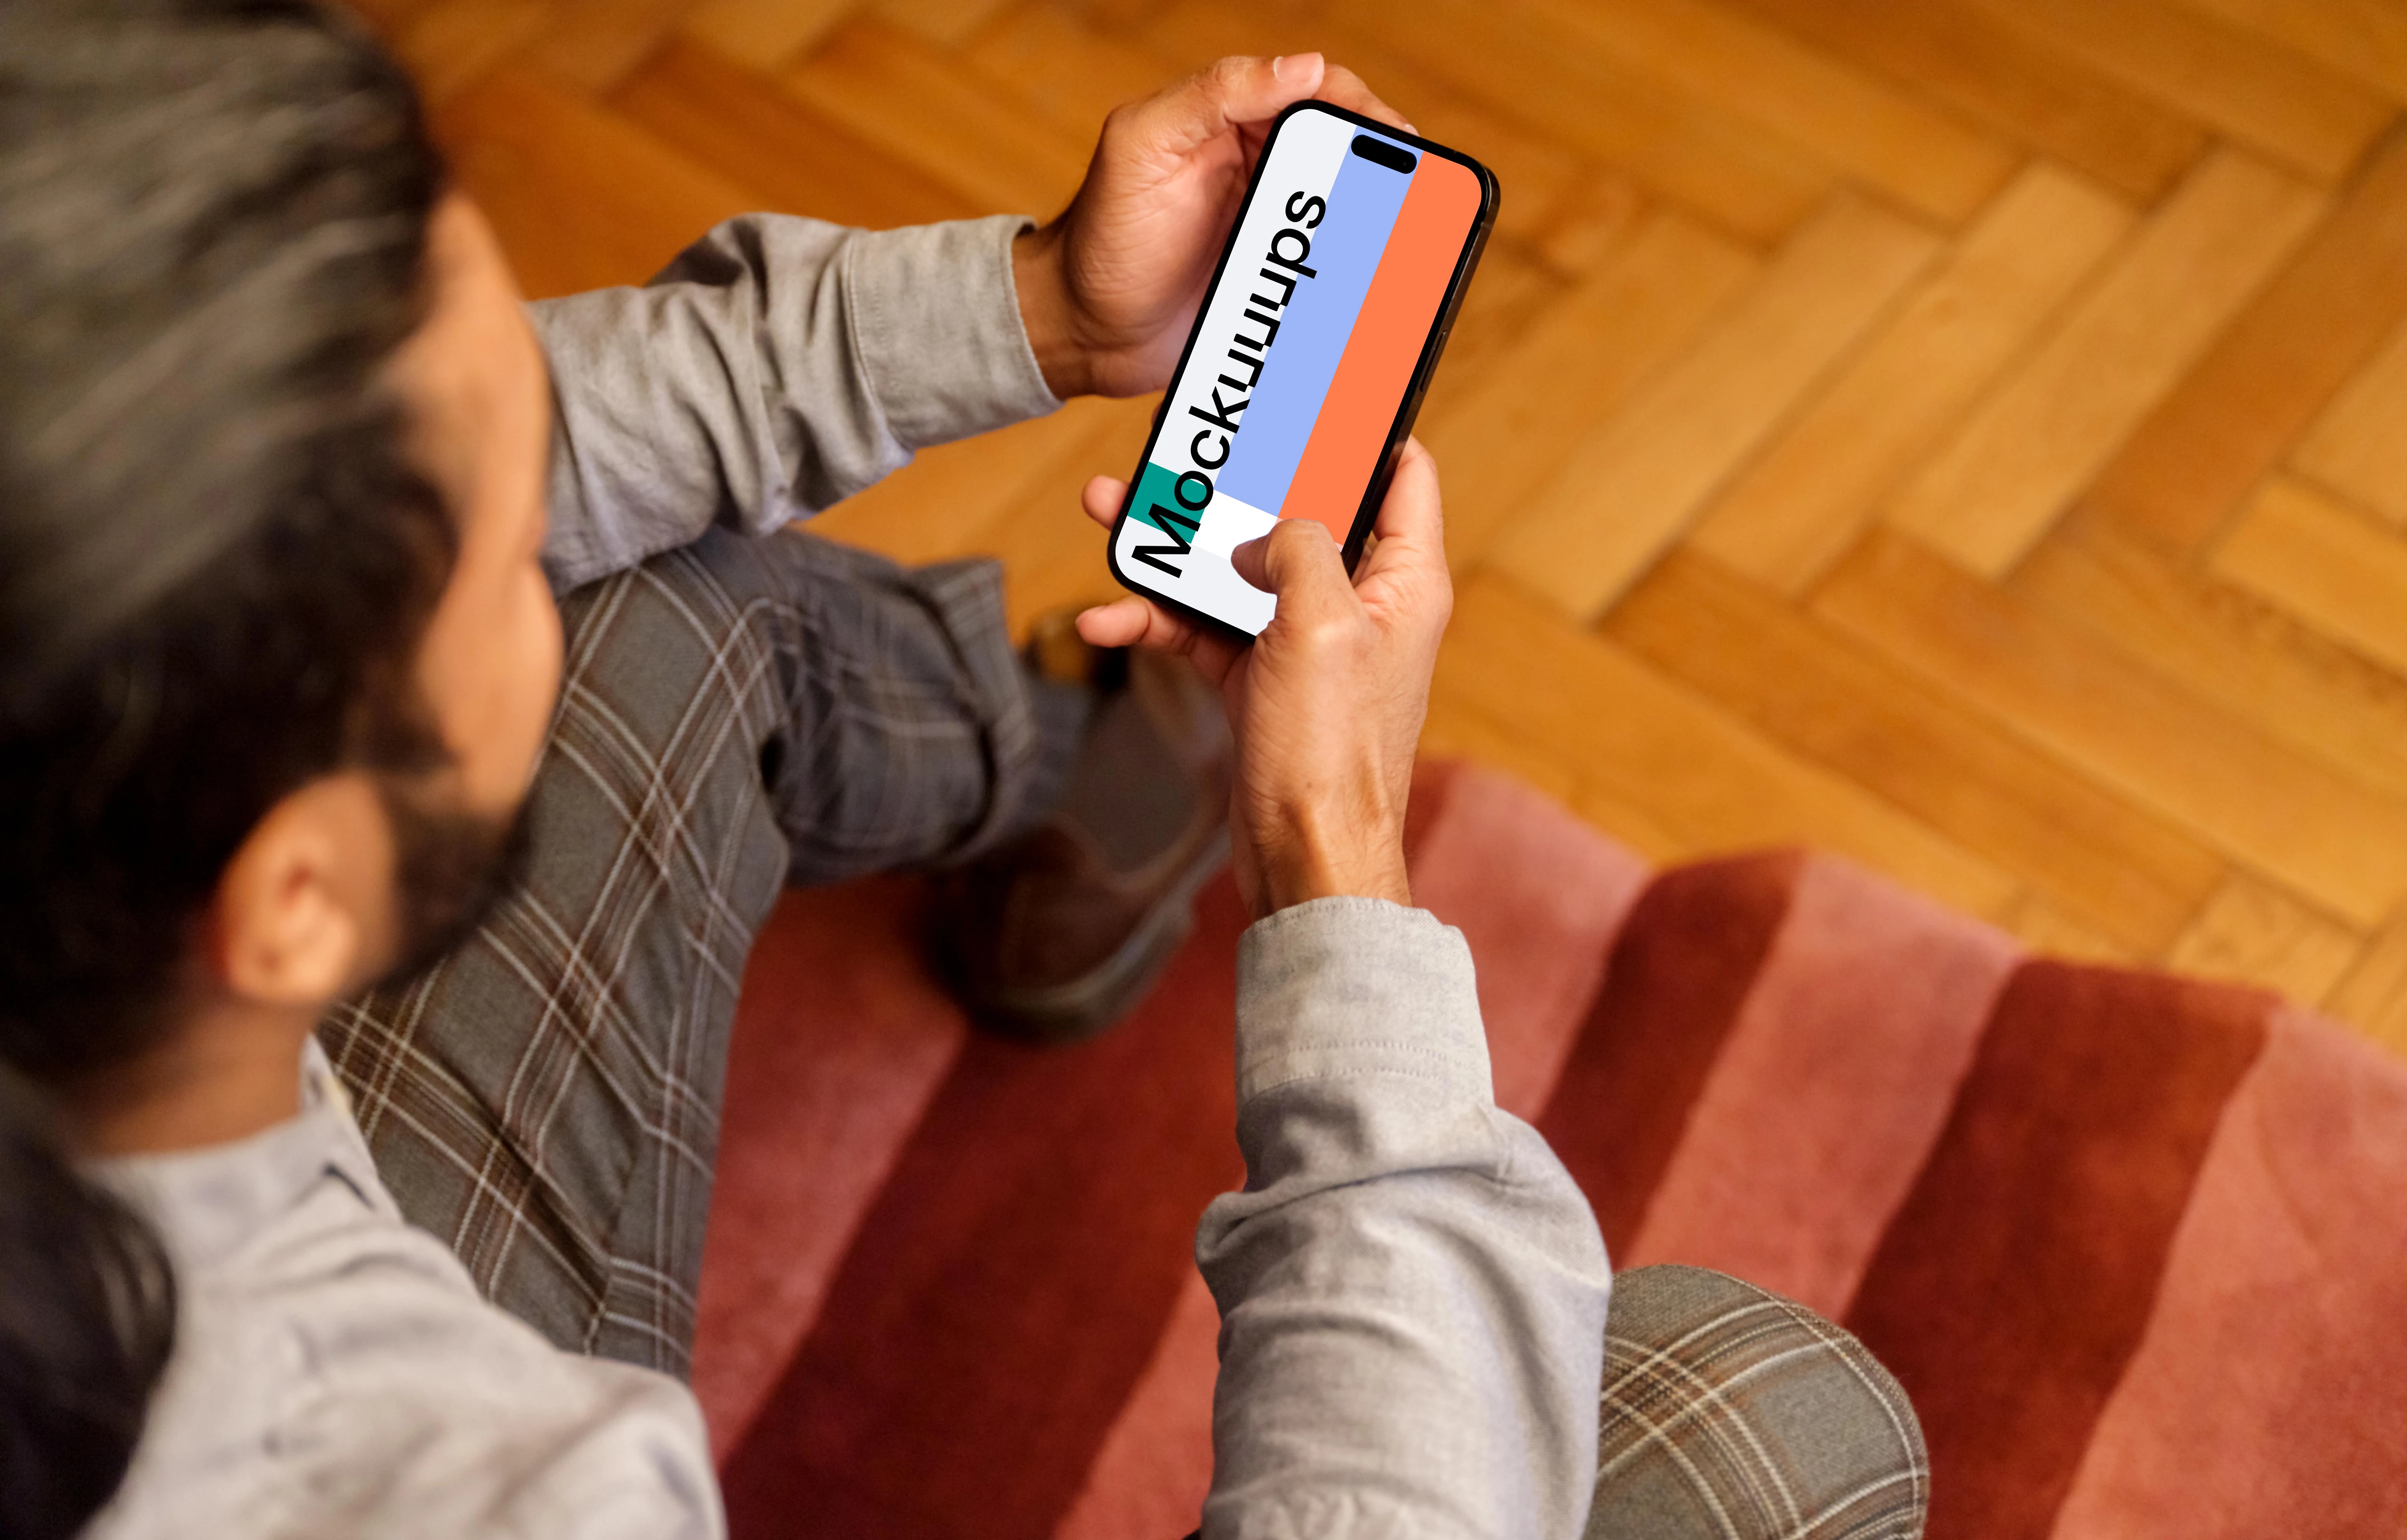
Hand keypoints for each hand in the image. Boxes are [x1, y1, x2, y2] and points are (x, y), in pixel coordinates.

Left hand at [1015, 53, 1410, 399]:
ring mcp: (1274, 225)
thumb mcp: (1143, 147)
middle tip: (1417, 197)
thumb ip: (1214, 94)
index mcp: (1233, 119)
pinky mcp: (1278, 279)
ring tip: (1411, 240)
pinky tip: (1381, 284)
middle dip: (1386, 170)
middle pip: (1347, 154)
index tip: (1395, 141)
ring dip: (1381, 223)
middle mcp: (1261, 166)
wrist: (1085, 333)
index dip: (1362, 110)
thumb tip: (1303, 65)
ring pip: (1350, 211)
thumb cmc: (1103, 237)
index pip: (1318, 93)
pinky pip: (1332, 268)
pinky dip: (1360, 273)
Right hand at [1072, 441, 1452, 915]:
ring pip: (1235, 568)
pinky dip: (1156, 619)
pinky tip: (1107, 617)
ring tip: (1111, 514)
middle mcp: (1360, 604)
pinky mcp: (1259, 678)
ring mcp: (1306, 641)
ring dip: (1174, 547)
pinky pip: (1202, 628)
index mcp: (1403, 581)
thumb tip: (1270, 528)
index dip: (1368, 426)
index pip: (1402, 475)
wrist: (1303, 856)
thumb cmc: (1333, 753)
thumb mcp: (1322, 624)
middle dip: (1233, 481)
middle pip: (1296, 512)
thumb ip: (1299, 549)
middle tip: (1183, 446)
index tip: (1323, 388)